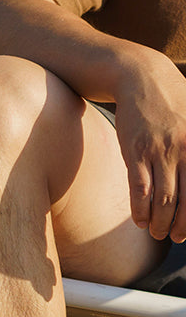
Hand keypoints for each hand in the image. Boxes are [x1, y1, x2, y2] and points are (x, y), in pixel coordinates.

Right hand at [113, 49, 185, 242]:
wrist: (141, 78)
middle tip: (176, 237)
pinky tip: (139, 219)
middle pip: (185, 200)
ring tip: (156, 232)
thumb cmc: (173, 101)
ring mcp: (159, 152)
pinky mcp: (135, 152)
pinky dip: (139, 209)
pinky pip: (139, 189)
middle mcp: (185, 150)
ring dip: (159, 222)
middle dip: (181, 224)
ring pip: (162, 199)